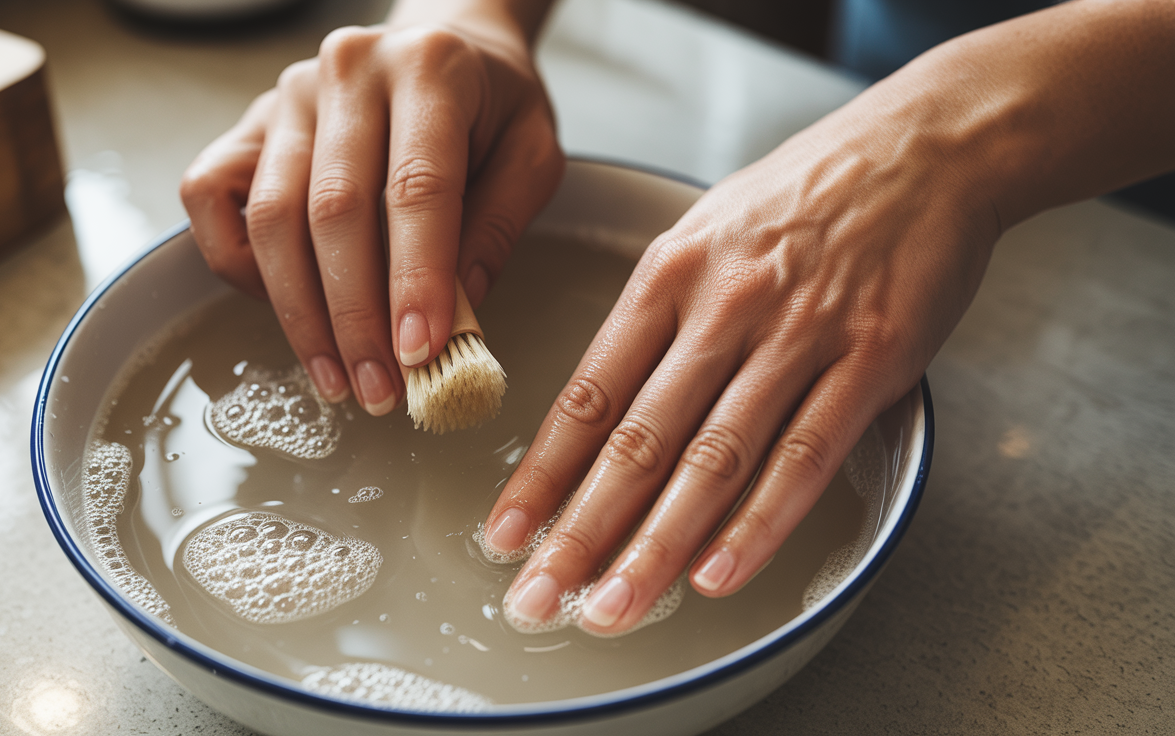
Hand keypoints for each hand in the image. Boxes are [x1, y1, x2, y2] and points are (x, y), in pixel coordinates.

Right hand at [180, 9, 563, 413]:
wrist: (445, 44)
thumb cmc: (492, 107)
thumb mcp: (533, 155)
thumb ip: (500, 227)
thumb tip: (456, 317)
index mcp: (430, 67)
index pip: (416, 187)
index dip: (415, 278)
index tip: (421, 352)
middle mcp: (347, 70)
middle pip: (333, 211)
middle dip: (355, 317)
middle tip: (380, 391)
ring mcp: (287, 96)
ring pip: (271, 218)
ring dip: (301, 314)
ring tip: (338, 379)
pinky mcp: (248, 123)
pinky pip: (211, 199)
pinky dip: (239, 265)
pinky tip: (286, 309)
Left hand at [481, 70, 1004, 635]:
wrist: (926, 146)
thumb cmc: (806, 193)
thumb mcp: (705, 231)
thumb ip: (657, 316)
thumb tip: (606, 406)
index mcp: (668, 275)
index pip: (588, 395)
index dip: (542, 474)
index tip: (505, 534)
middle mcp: (721, 308)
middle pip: (637, 440)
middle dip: (579, 530)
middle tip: (534, 598)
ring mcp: (796, 335)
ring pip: (712, 460)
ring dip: (654, 546)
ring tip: (610, 609)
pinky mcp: (870, 359)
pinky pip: (805, 455)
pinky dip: (757, 523)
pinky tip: (714, 575)